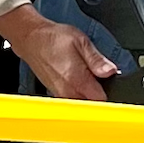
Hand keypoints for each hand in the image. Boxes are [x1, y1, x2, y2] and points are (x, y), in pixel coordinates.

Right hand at [0, 3, 115, 101]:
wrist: (31, 39)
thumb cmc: (53, 38)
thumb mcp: (81, 42)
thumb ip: (97, 60)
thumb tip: (111, 71)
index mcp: (77, 80)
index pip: (101, 99)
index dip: (109, 91)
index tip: (112, 83)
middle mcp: (67, 92)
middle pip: (92, 104)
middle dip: (99, 92)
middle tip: (99, 76)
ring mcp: (60, 95)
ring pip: (83, 103)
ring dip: (88, 93)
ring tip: (86, 76)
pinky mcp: (55, 94)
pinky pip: (73, 99)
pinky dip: (78, 92)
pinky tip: (77, 79)